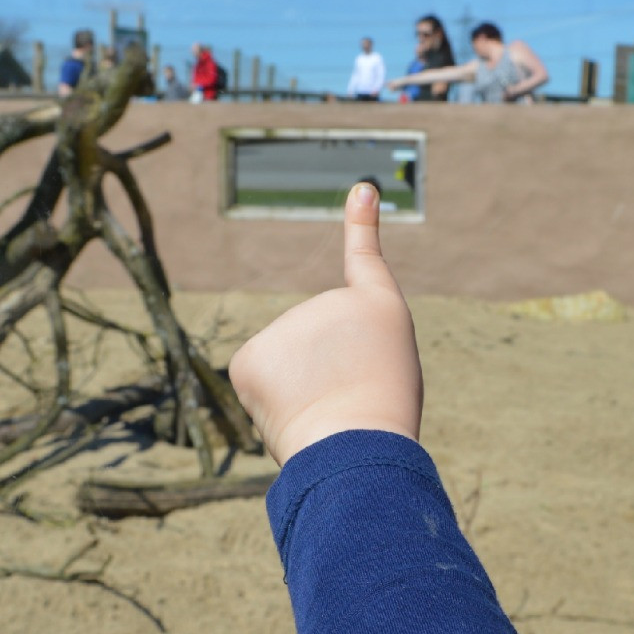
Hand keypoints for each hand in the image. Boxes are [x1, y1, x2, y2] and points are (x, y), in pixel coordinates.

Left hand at [228, 182, 421, 464]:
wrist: (355, 443)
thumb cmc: (382, 416)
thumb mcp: (383, 373)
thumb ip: (346, 351)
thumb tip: (288, 353)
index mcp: (376, 306)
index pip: (366, 256)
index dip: (362, 224)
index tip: (362, 190)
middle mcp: (330, 302)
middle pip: (315, 342)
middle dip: (322, 372)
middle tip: (348, 399)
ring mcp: (287, 323)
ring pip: (286, 364)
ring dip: (298, 390)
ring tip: (326, 410)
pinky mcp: (249, 354)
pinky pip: (258, 378)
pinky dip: (269, 400)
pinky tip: (291, 410)